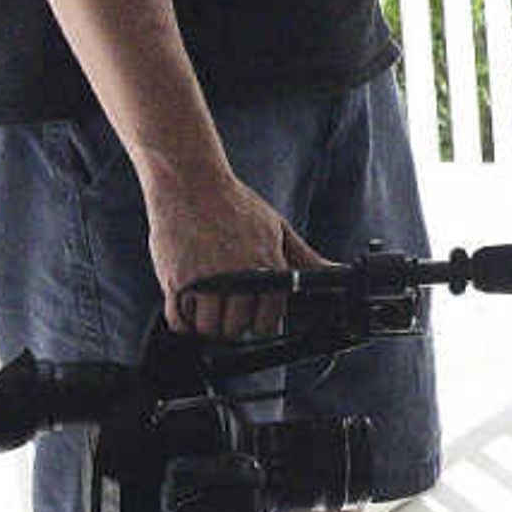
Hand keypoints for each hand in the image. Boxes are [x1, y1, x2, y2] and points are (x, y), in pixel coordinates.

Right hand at [143, 163, 327, 339]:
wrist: (190, 183)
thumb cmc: (234, 205)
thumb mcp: (277, 228)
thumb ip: (304, 258)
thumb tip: (336, 272)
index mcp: (267, 267)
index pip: (268, 321)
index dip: (261, 322)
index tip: (253, 316)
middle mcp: (239, 278)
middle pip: (237, 328)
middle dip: (234, 323)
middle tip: (227, 307)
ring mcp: (206, 282)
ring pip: (209, 329)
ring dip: (208, 323)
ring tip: (208, 303)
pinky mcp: (176, 282)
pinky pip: (180, 323)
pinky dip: (184, 322)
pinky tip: (189, 306)